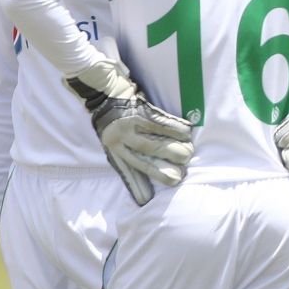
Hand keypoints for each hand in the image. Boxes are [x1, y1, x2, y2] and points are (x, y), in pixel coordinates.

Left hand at [68, 57, 194, 205]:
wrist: (100, 87)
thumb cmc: (109, 115)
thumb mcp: (111, 137)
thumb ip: (126, 152)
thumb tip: (147, 168)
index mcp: (112, 148)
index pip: (127, 171)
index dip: (137, 186)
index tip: (146, 201)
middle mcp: (119, 139)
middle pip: (146, 159)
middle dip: (163, 170)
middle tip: (178, 177)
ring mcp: (129, 124)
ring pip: (155, 142)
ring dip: (174, 149)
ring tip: (188, 154)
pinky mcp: (139, 109)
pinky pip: (161, 121)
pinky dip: (175, 128)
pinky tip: (187, 133)